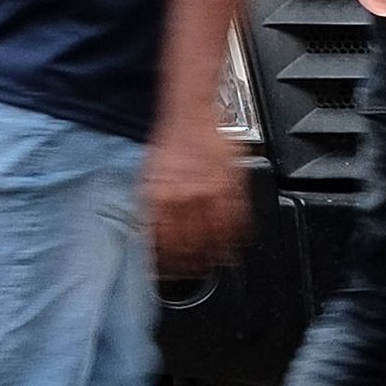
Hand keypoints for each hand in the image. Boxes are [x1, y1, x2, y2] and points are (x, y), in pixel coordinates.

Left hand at [141, 118, 248, 274]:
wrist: (190, 113)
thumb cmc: (169, 142)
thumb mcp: (148, 177)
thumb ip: (152, 209)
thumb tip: (153, 236)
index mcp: (161, 197)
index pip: (164, 242)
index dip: (166, 262)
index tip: (168, 271)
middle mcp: (186, 197)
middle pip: (191, 245)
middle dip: (191, 264)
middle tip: (191, 272)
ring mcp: (212, 193)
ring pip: (216, 236)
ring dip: (215, 255)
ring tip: (213, 264)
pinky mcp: (232, 185)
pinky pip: (238, 218)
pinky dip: (237, 235)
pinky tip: (234, 244)